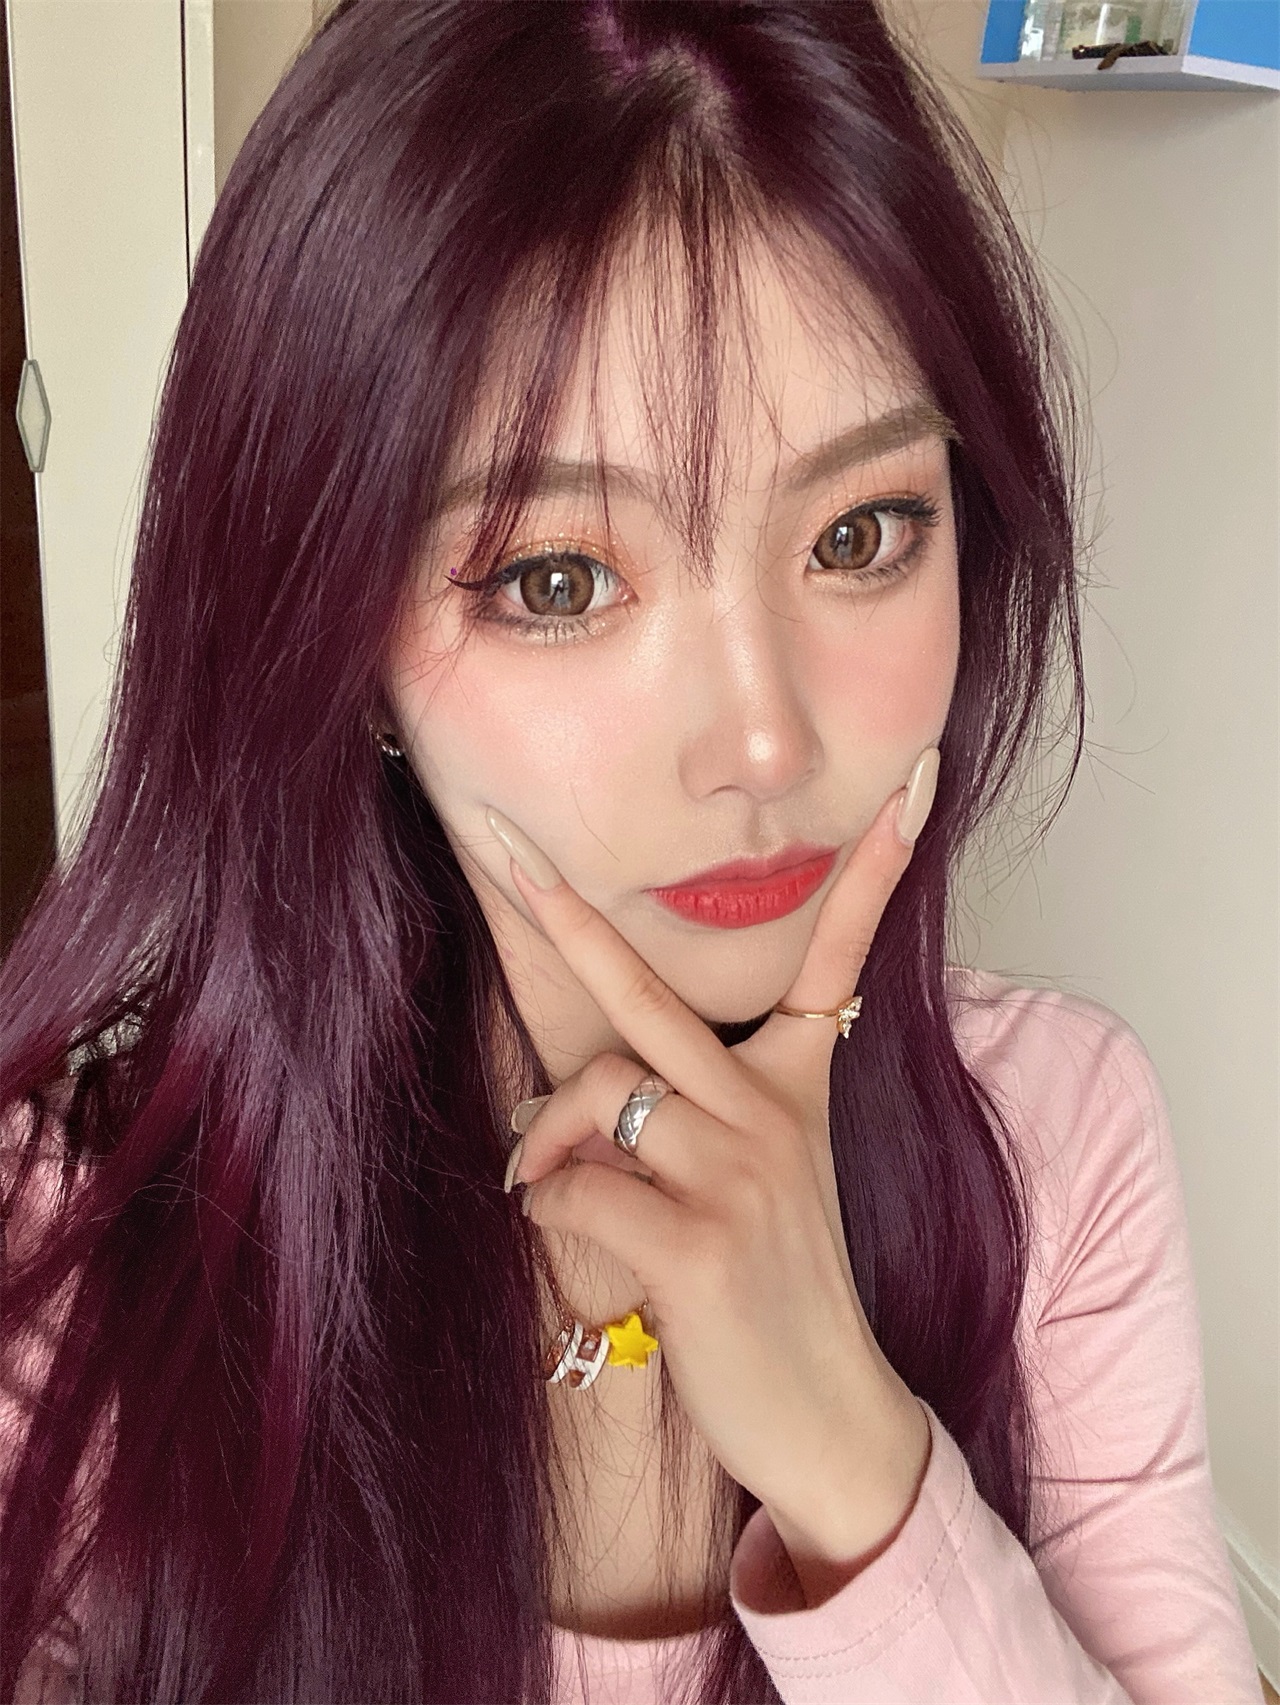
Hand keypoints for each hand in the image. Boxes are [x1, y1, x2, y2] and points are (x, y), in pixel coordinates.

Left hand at [485, 751, 937, 1587]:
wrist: (831, 1417)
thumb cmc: (773, 1290)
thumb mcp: (755, 1182)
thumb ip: (674, 1120)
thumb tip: (547, 1102)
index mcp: (800, 1086)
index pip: (841, 958)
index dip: (874, 871)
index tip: (913, 784)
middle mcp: (774, 1114)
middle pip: (653, 1000)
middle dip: (571, 921)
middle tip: (505, 850)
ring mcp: (741, 1175)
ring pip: (595, 1096)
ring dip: (544, 1138)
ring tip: (541, 1175)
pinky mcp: (698, 1245)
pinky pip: (575, 1190)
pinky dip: (549, 1209)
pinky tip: (569, 1238)